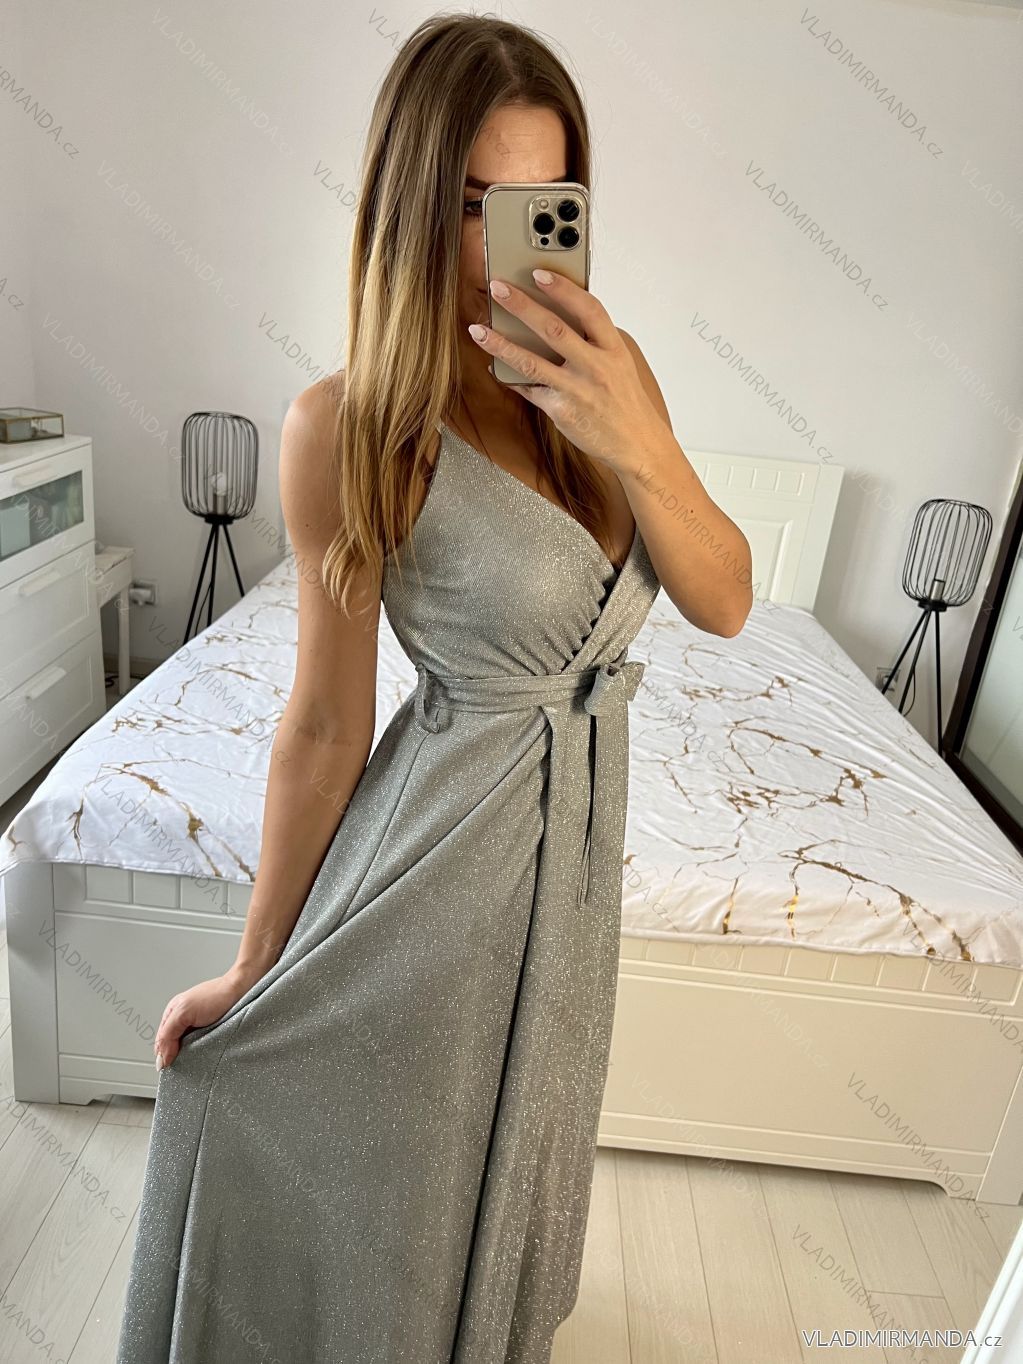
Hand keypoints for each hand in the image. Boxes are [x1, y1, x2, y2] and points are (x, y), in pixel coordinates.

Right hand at [153, 968, 258, 1069]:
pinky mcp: (211, 1034)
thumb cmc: (216, 995)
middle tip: (185, 1064)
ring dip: (192, 1056)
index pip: (161, 1042)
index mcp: (172, 1014)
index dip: (164, 1055)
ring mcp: (198, 1028)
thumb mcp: (184, 1012)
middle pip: (173, 1047)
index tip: (171, 1067)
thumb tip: (161, 1058)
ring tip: (197, 1059)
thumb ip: (168, 1034)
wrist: (242, 990)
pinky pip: (202, 1049)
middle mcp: (184, 1022)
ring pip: (188, 1050)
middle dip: (178, 1056)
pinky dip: (203, 1053)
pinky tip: (206, 1055)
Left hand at [469, 269, 657, 471]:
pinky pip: (528, 389)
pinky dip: (508, 377)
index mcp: (613, 349)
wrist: (637, 443)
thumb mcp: (620, 363)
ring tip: (478, 329)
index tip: (539, 273)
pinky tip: (493, 365)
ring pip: (532, 362)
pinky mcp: (561, 411)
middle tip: (498, 288)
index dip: (563, 289)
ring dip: (501, 344)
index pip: (589, 309)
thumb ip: (594, 340)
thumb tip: (559, 315)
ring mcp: (577, 390)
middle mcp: (595, 367)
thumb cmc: (625, 400)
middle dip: (522, 306)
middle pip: (554, 329)